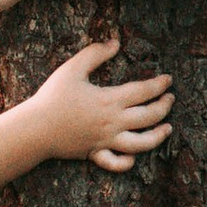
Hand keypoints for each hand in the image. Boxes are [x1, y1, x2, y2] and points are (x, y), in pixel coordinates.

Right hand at [28, 39, 173, 172]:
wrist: (36, 128)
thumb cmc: (53, 97)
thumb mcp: (73, 68)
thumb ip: (95, 53)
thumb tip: (115, 43)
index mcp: (110, 100)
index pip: (144, 91)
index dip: (159, 85)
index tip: (168, 79)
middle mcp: (113, 122)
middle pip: (149, 117)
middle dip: (165, 107)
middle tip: (171, 99)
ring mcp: (106, 140)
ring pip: (141, 144)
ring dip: (158, 137)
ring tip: (167, 129)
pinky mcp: (95, 153)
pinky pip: (115, 163)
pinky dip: (127, 162)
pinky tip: (133, 157)